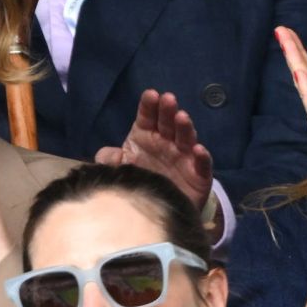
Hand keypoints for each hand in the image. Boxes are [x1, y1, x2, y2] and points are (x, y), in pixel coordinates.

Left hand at [95, 90, 213, 209]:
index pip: (147, 117)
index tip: (150, 95)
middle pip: (168, 123)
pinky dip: (202, 157)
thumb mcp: (121, 170)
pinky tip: (198, 150)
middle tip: (168, 99)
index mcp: (146, 136)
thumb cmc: (141, 182)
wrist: (160, 211)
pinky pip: (202, 165)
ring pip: (186, 139)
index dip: (149, 106)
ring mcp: (184, 157)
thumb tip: (104, 156)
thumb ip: (110, 161)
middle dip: (168, 110)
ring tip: (181, 117)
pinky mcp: (199, 175)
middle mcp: (166, 143)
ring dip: (185, 127)